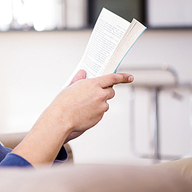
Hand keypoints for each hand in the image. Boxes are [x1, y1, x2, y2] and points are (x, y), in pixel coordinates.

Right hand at [12, 70, 132, 165]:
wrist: (61, 118)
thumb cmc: (63, 102)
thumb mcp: (71, 86)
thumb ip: (80, 79)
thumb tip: (83, 73)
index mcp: (93, 84)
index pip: (112, 78)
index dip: (123, 77)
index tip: (130, 77)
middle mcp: (100, 94)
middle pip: (111, 92)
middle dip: (106, 92)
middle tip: (95, 94)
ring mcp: (101, 106)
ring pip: (105, 103)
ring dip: (99, 103)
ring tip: (84, 106)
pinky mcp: (100, 116)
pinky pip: (100, 112)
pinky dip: (95, 112)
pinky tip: (84, 112)